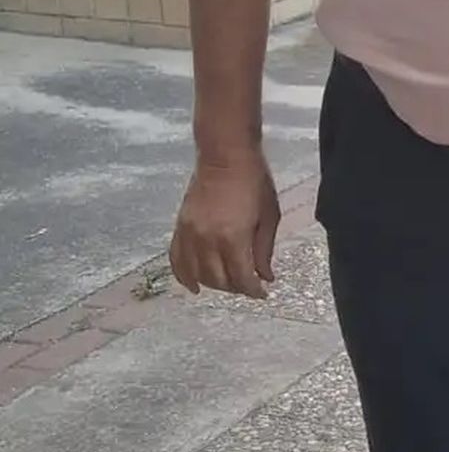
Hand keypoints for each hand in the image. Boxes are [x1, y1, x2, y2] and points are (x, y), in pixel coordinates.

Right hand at [168, 148, 279, 298]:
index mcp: (233, 237)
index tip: (263, 293)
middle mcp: (207, 241)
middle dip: (236, 287)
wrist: (225, 157)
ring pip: (198, 274)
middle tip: (249, 285)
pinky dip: (184, 276)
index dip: (253, 290)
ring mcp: (190, 235)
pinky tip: (194, 285)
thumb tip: (265, 276)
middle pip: (219, 279)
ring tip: (228, 282)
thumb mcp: (269, 215)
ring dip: (214, 284)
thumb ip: (264, 249)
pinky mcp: (179, 229)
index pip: (241, 277)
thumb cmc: (254, 182)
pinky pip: (176, 261)